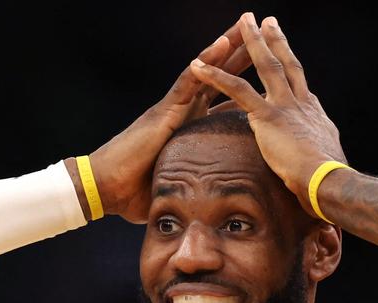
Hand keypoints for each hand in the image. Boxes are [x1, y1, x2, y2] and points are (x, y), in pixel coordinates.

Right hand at [88, 24, 250, 222]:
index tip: (269, 75)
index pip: (226, 100)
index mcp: (191, 125)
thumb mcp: (180, 185)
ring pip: (207, 70)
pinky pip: (189, 81)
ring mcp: (174, 107)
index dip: (247, 86)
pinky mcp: (164, 110)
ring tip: (246, 25)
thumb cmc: (137, 192)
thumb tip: (218, 202)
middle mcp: (184, 110)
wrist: (108, 190)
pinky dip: (207, 61)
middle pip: (220, 77)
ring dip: (227, 47)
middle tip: (265, 34)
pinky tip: (223, 43)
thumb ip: (199, 184)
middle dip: (242, 55)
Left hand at [189, 13, 346, 216]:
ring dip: (253, 42)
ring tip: (243, 21)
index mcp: (313, 116)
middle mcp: (301, 104)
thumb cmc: (329, 184)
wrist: (328, 183)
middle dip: (276, 41)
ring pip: (266, 66)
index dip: (292, 71)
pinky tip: (198, 65)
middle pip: (287, 65)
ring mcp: (285, 107)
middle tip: (267, 21)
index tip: (287, 57)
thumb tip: (318, 165)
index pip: (300, 86)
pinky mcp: (267, 116)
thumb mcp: (326, 164)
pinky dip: (215, 76)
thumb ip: (317, 157)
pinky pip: (236, 90)